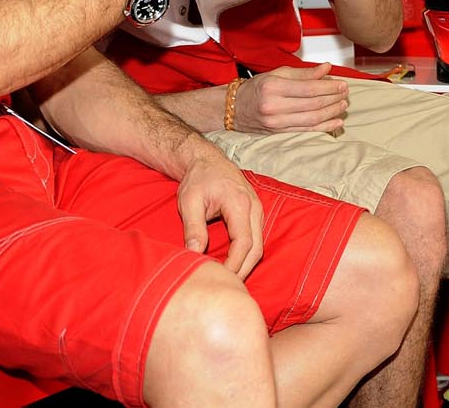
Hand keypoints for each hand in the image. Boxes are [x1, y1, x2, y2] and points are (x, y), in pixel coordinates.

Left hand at [174, 142, 265, 278]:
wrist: (206, 160)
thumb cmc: (198, 179)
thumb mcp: (189, 202)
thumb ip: (193, 228)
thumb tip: (195, 254)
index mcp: (240, 204)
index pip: (243, 243)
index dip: (234, 264)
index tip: (220, 278)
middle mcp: (254, 208)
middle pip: (256, 248)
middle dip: (243, 270)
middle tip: (226, 287)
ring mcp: (257, 210)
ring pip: (259, 245)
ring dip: (246, 264)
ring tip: (229, 279)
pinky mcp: (255, 213)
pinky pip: (256, 238)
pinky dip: (247, 254)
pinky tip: (234, 264)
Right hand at [233, 63, 350, 133]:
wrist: (233, 108)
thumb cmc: (255, 89)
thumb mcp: (277, 74)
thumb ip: (303, 73)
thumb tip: (326, 69)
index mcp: (273, 87)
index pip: (309, 88)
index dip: (329, 87)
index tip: (342, 84)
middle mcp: (274, 106)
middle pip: (313, 104)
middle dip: (333, 99)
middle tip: (345, 94)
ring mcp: (276, 122)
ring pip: (312, 119)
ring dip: (332, 113)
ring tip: (343, 106)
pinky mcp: (279, 133)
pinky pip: (306, 130)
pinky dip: (324, 127)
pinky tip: (336, 122)